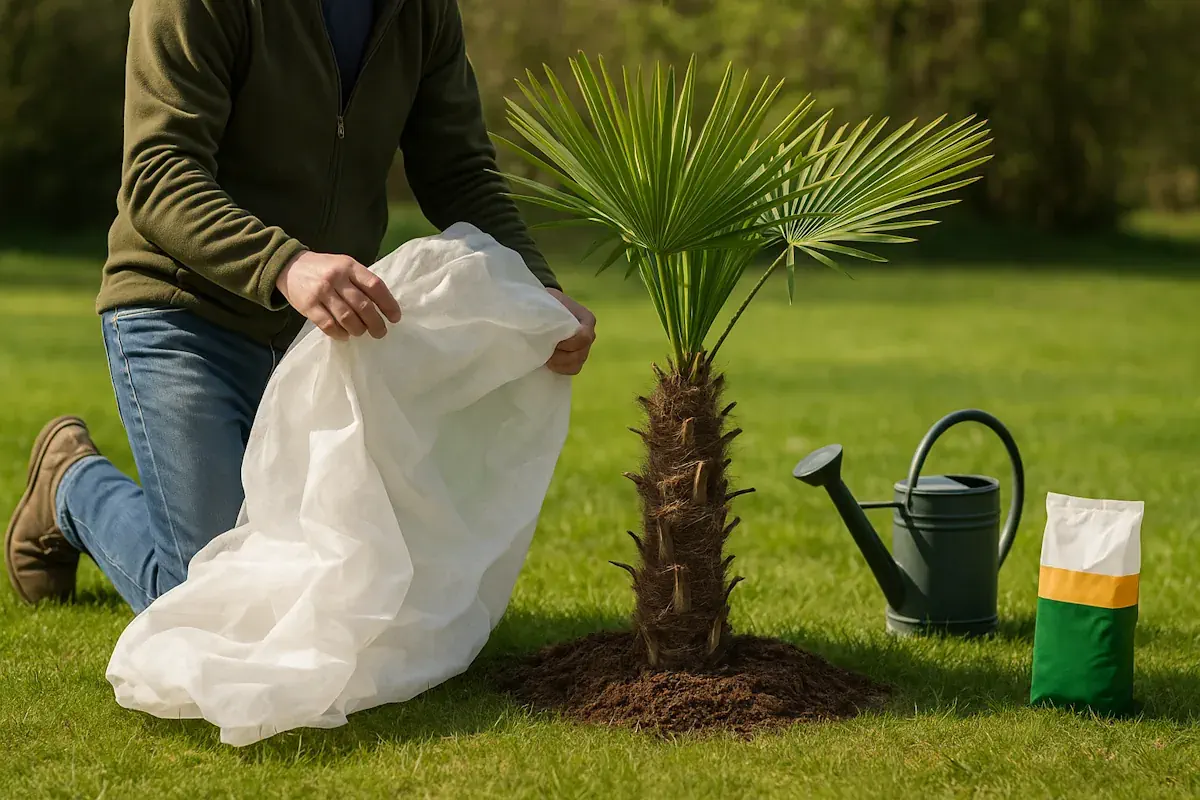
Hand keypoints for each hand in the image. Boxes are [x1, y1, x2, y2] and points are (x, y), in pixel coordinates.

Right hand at [276, 251, 401, 339]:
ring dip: (359, 329)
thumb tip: (383, 305)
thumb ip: (360, 281)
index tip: (395, 317)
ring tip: (362, 332)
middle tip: (380, 332)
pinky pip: (329, 325)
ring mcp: (321, 292)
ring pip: (347, 317)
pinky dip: (340, 333)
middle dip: (376, 323)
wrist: (288, 266)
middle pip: (363, 305)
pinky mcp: (308, 306)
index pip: (375, 286)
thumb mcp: (344, 265)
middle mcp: (336, 278)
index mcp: (349, 266)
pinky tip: (345, 335)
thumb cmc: (324, 268)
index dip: (388, 304)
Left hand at [546, 288, 595, 375]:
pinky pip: (572, 370)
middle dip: (561, 357)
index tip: (553, 343)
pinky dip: (561, 369)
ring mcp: (584, 349)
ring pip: (577, 364)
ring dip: (560, 365)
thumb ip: (548, 310)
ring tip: (546, 359)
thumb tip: (534, 321)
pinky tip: (549, 364)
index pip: (584, 337)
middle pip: (581, 354)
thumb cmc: (550, 302)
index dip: (569, 344)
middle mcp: (589, 335)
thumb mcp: (550, 300)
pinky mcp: (576, 358)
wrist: (548, 306)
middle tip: (545, 353)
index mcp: (587, 319)